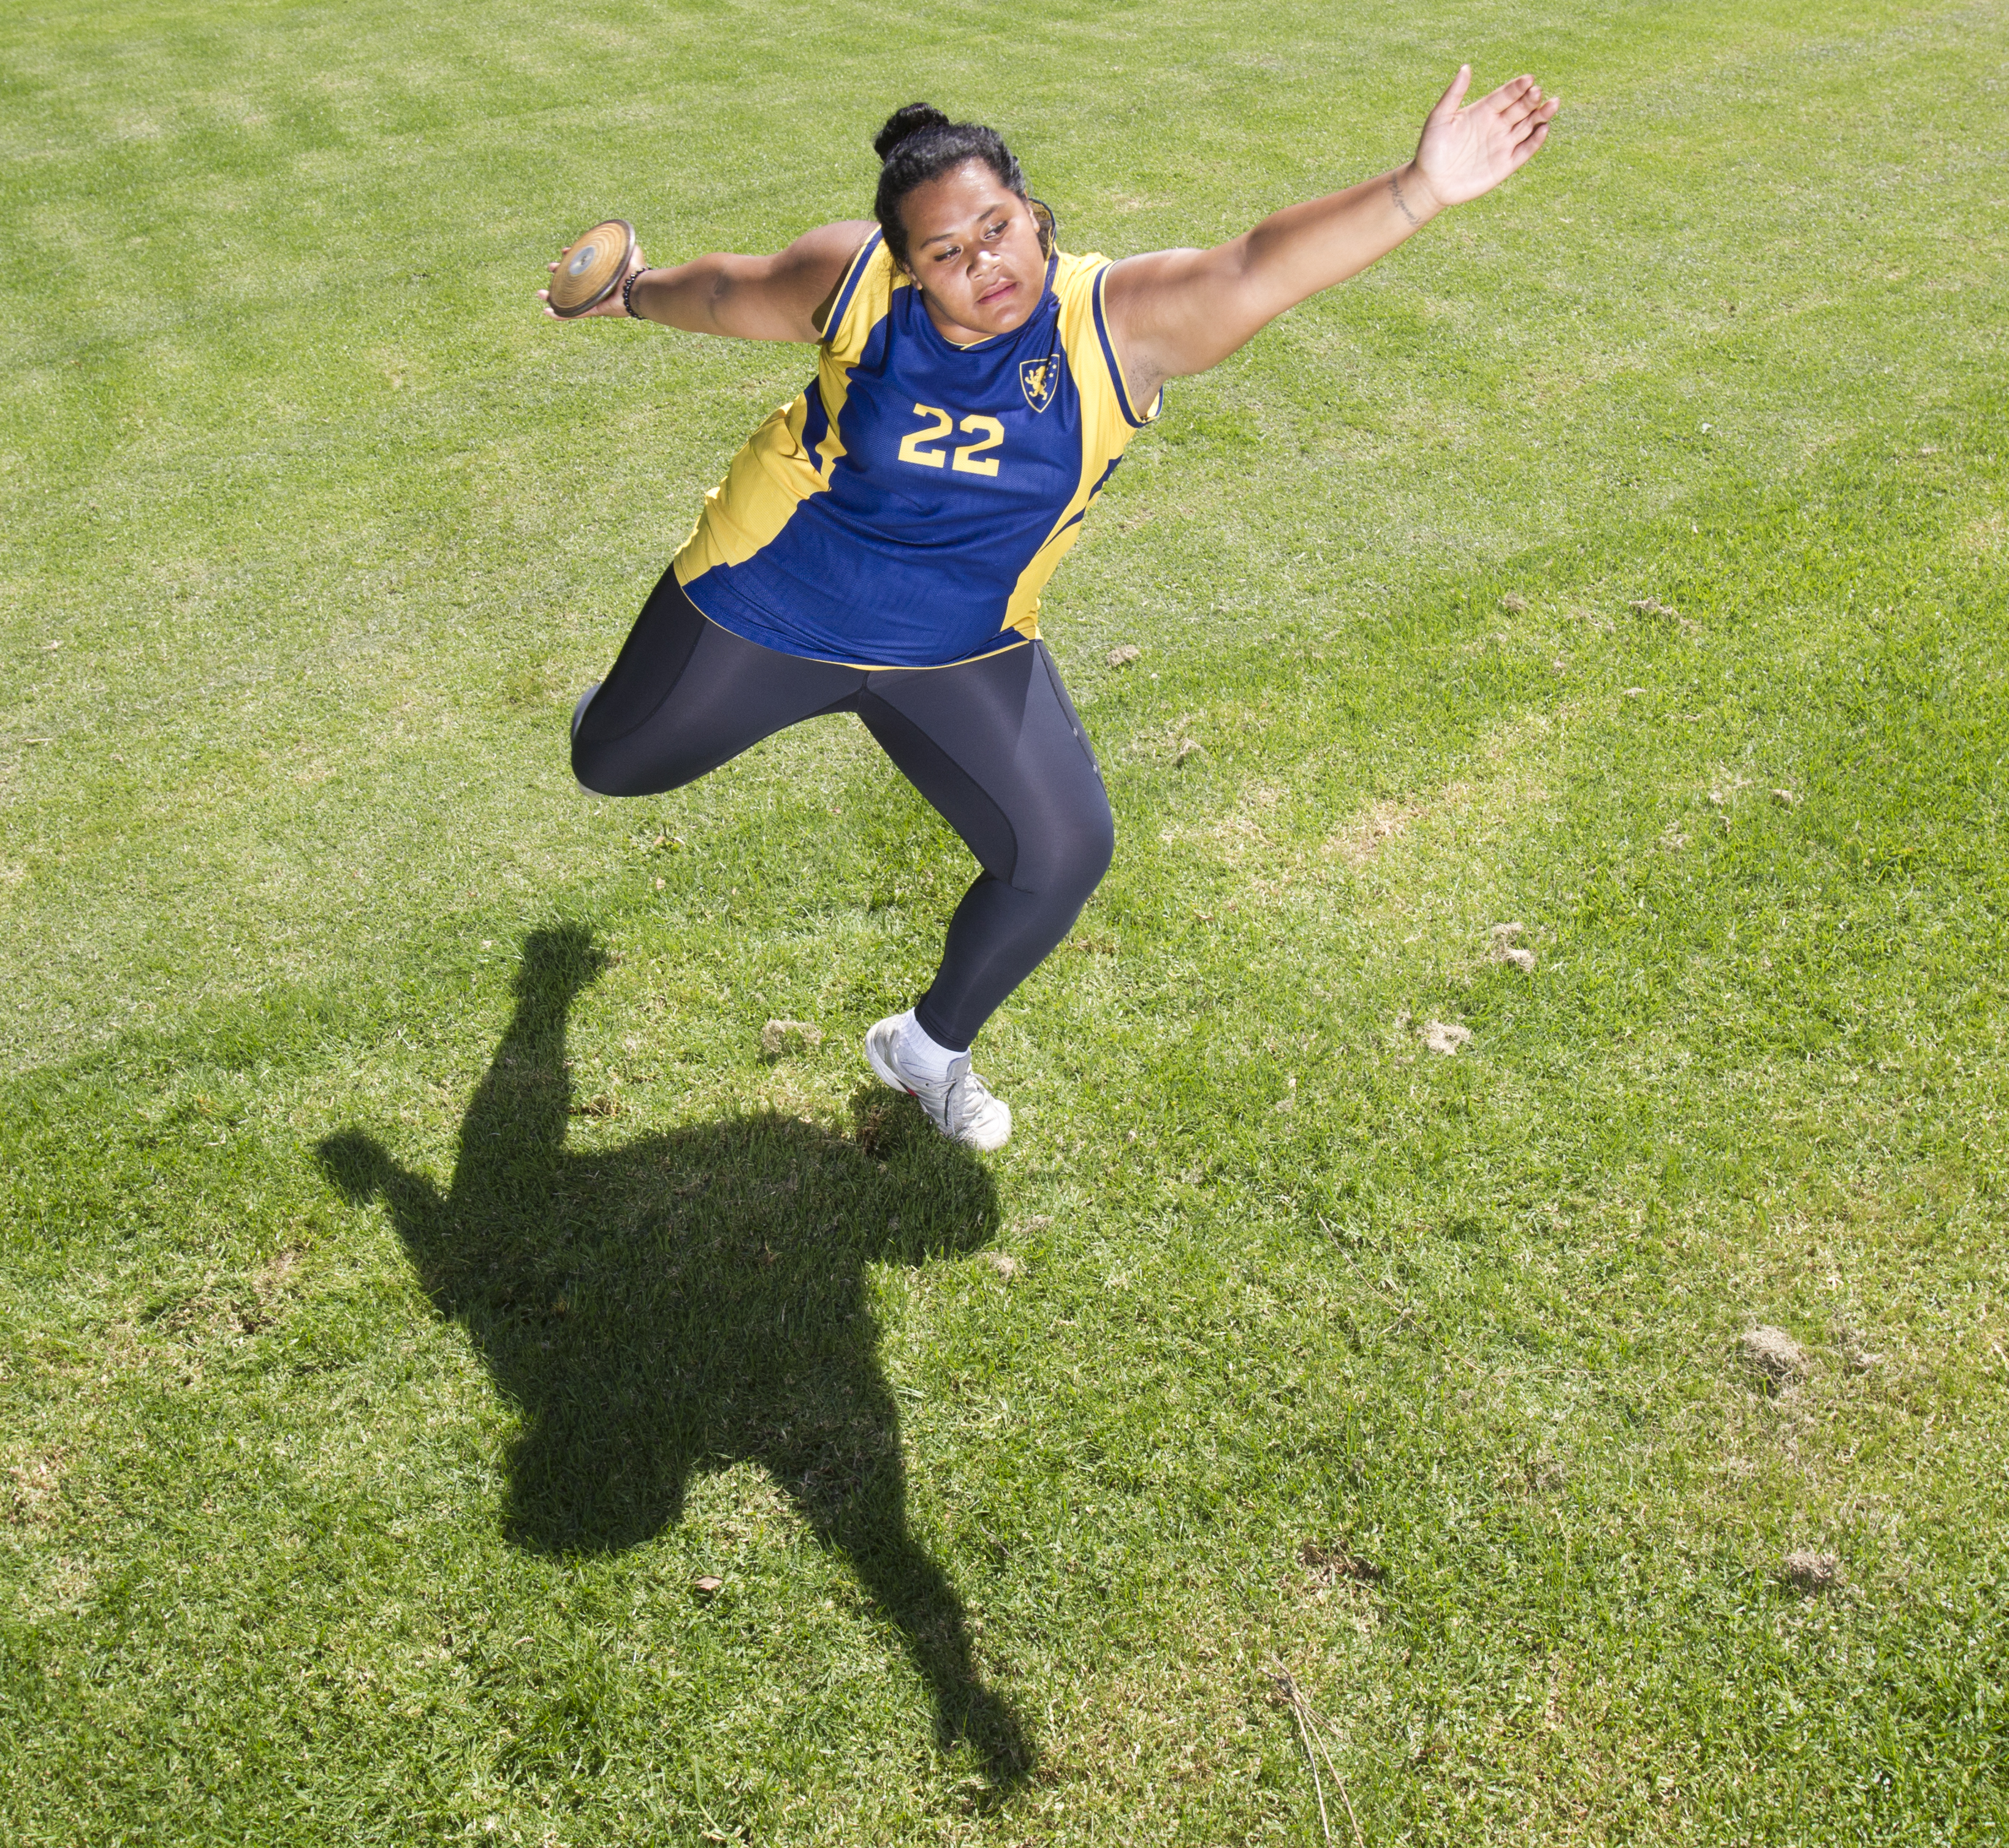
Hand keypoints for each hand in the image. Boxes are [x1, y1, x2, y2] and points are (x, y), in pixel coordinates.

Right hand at [537, 241, 649, 319]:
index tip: (564, 251)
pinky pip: (574, 313)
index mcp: (602, 272)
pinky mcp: (594, 309)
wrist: (639, 288)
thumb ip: (623, 242)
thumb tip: (619, 231)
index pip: (584, 264)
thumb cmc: (636, 270)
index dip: (572, 257)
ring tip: (540, 293)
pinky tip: (546, 311)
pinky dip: (560, 314)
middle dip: (559, 274)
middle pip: (572, 281)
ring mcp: (595, 298)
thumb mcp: (629, 250)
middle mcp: (597, 285)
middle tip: (550, 267)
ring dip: (553, 296)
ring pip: (569, 298)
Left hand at [1408, 66, 1557, 211]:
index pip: (1506, 95)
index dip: (1517, 87)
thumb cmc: (1430, 149)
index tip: (1528, 79)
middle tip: (1538, 92)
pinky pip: (1525, 150)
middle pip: (1521, 108)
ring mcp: (1503, 144)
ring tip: (1552, 104)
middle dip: (1532, 99)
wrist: (1429, 183)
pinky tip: (1543, 129)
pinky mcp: (1506, 165)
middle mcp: (1497, 125)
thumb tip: (1465, 67)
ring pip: (1528, 126)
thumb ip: (1453, 94)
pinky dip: (1535, 141)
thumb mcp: (1439, 118)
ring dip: (1541, 115)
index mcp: (1483, 110)